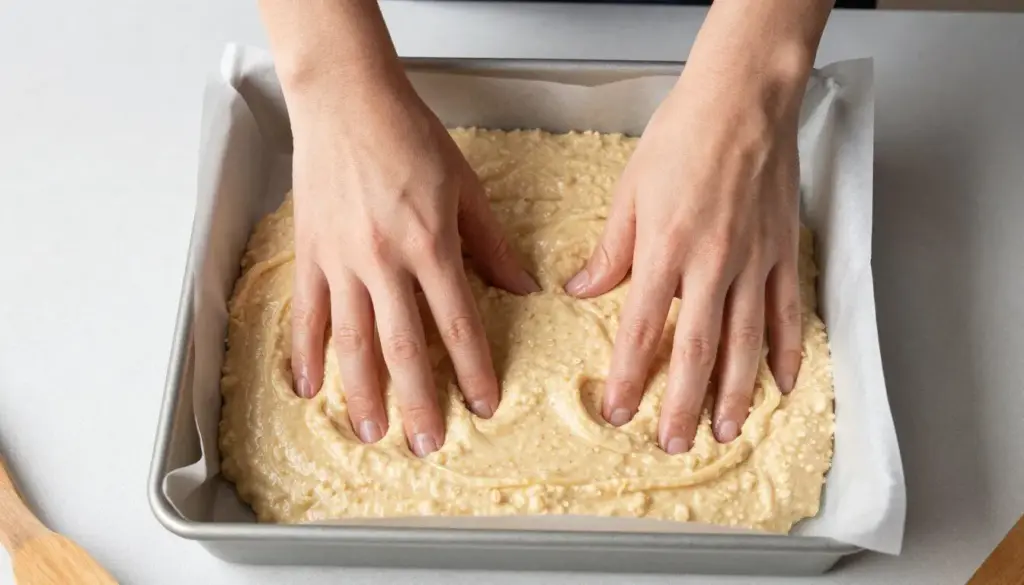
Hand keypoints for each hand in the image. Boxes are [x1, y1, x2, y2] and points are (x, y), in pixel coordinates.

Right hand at [287, 72, 537, 456]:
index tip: (482, 404)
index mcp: (430, 245)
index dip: (472, 370)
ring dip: (363, 393)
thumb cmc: (408, 135)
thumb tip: (522, 288)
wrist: (347, 101)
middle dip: (418, 401)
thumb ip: (490, 244)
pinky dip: (306, 353)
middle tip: (427, 444)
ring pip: (353, 341)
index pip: (457, 324)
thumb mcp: (465, 188)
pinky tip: (309, 387)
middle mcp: (384, 261)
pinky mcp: (310, 253)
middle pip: (403, 347)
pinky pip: (307, 313)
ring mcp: (341, 261)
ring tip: (372, 432)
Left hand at [565, 67, 804, 453]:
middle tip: (673, 442)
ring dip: (735, 394)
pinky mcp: (783, 252)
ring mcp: (753, 261)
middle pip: (697, 350)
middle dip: (683, 404)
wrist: (742, 101)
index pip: (642, 330)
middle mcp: (711, 264)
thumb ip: (610, 251)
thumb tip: (582, 290)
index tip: (620, 411)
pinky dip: (788, 351)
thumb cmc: (682, 137)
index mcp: (664, 249)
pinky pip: (787, 313)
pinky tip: (783, 383)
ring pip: (745, 343)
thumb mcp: (630, 192)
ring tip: (724, 431)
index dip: (630, 377)